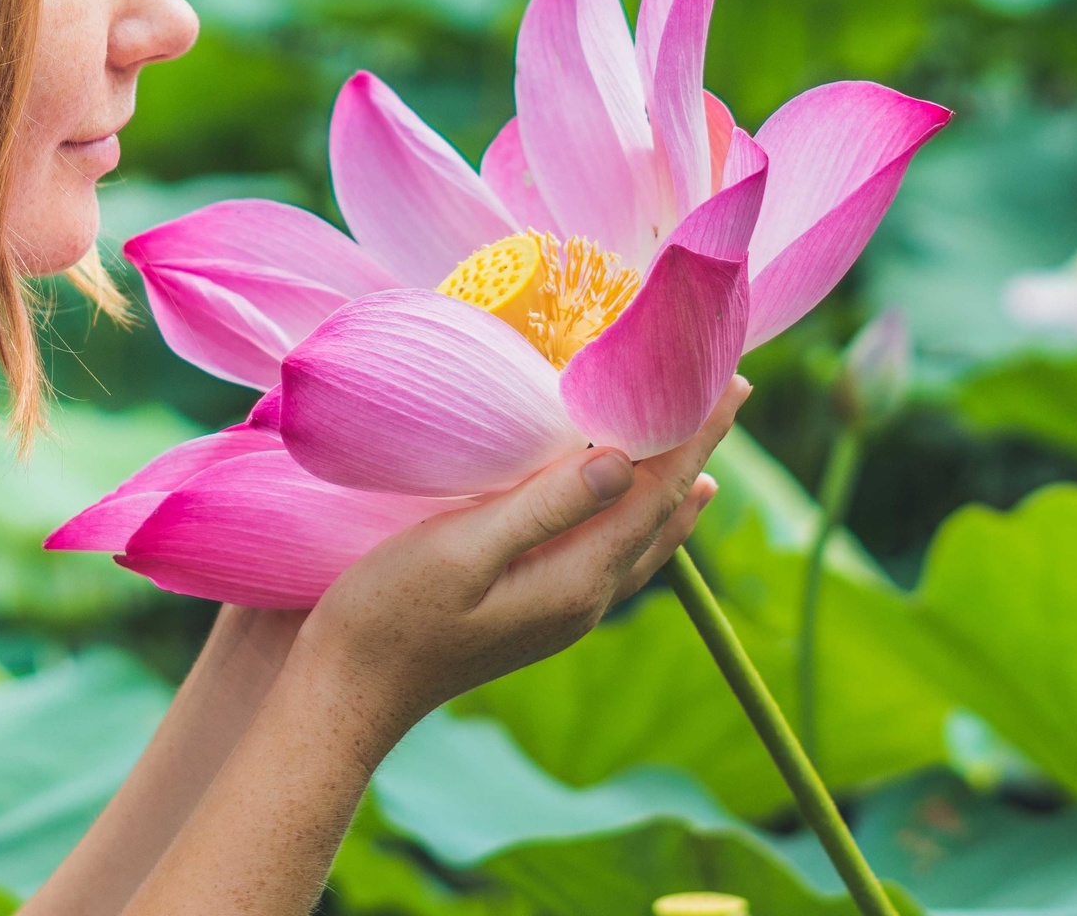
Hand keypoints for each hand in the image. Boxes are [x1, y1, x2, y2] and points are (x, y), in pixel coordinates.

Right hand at [291, 378, 748, 735]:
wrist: (344, 696)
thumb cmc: (388, 616)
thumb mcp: (462, 551)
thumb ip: (544, 506)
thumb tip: (624, 460)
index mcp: (575, 581)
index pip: (656, 494)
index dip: (695, 434)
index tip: (731, 380)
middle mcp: (583, 600)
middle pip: (661, 515)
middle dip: (694, 453)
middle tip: (724, 392)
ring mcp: (560, 613)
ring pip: (639, 540)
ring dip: (669, 490)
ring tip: (695, 454)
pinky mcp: (533, 613)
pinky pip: (609, 555)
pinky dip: (633, 517)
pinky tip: (620, 507)